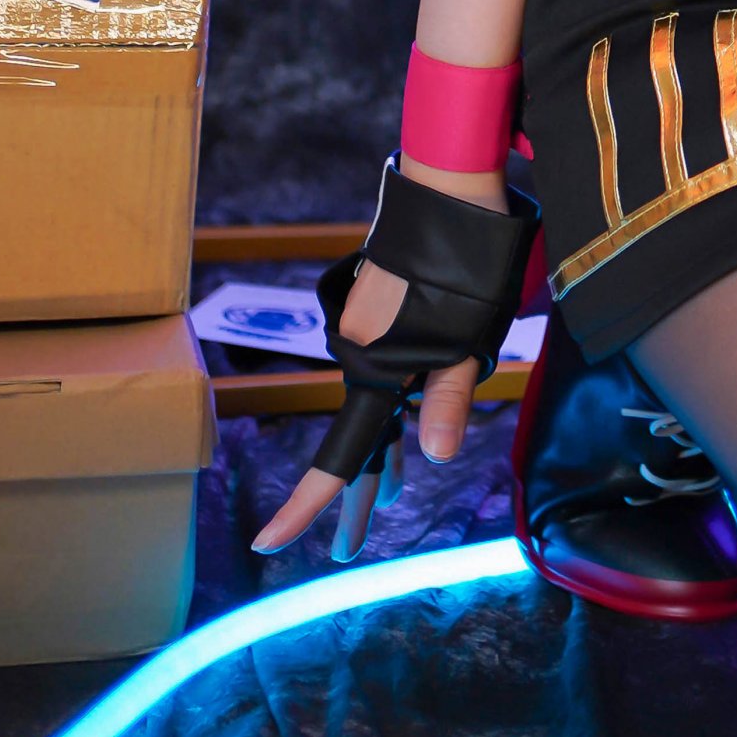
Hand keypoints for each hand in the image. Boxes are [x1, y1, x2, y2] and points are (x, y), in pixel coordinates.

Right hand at [249, 165, 503, 560]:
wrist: (449, 186)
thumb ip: (448, 398)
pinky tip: (399, 426)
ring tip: (383, 497)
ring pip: (371, 403)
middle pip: (356, 437)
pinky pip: (378, 371)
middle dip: (356, 494)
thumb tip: (433, 457)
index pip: (339, 453)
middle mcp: (359, 352)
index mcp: (376, 367)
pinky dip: (388, 405)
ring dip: (378, 449)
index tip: (267, 544)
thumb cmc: (468, 265)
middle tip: (347, 551)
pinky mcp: (376, 308)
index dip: (306, 504)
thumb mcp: (469, 338)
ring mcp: (365, 328)